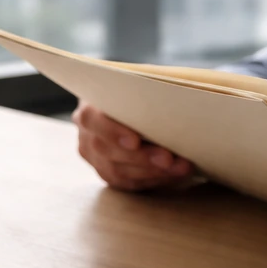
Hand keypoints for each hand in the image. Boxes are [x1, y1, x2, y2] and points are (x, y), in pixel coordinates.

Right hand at [72, 101, 192, 191]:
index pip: (91, 119)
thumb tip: (173, 99)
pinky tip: (173, 175)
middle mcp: (86, 135)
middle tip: (168, 159)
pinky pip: (128, 183)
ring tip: (180, 167)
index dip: (112, 131)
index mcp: (88, 106)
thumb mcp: (138, 84)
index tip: (135, 141)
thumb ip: (145, 89)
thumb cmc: (136, 93)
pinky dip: (153, 180)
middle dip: (141, 157)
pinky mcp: (108, 175)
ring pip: (118, 171)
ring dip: (152, 172)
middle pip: (106, 151)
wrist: (129, 107)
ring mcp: (95, 158)